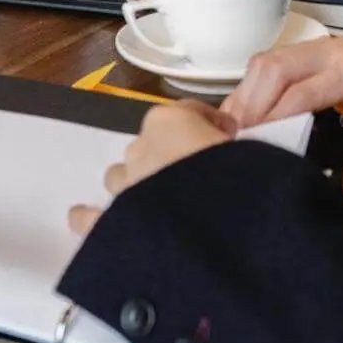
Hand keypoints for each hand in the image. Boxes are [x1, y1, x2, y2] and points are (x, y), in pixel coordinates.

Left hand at [68, 100, 229, 235]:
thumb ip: (239, 147)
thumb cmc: (240, 184)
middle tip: (198, 180)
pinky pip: (89, 216)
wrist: (215, 229)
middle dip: (171, 158)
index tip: (227, 140)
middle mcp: (140, 147)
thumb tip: (239, 154)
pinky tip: (92, 220)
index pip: (189, 113)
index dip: (210, 127)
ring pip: (121, 177)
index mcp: (171, 121)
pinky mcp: (108, 222)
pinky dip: (90, 217)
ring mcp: (123, 185)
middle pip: (152, 146)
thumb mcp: (253, 153)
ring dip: (137, 185)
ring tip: (160, 204)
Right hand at [225, 37, 342, 197]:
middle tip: (237, 139)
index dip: (274, 118)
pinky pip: (267, 63)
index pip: (302, 92)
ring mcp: (315, 47)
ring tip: (234, 130)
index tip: (256, 144)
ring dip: (246, 95)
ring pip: (267, 62)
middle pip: (276, 68)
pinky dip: (250, 88)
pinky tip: (242, 115)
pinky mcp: (303, 51)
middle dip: (252, 104)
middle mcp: (331, 51)